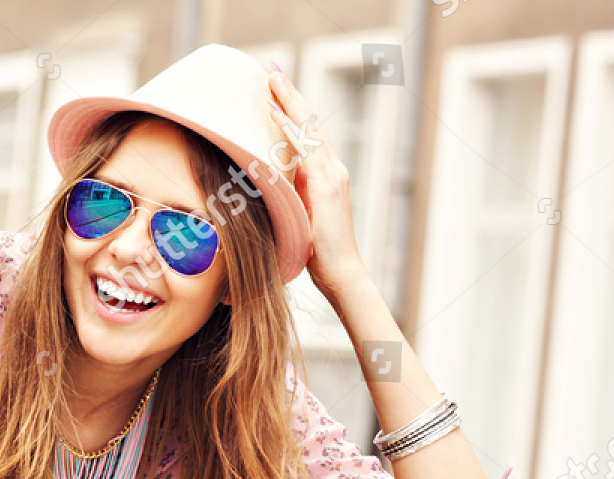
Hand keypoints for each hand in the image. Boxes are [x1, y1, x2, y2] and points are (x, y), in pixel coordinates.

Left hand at [266, 65, 369, 299]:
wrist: (341, 274)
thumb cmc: (316, 253)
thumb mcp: (298, 218)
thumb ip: (291, 197)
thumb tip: (272, 185)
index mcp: (323, 176)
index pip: (306, 135)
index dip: (290, 110)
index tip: (273, 90)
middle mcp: (332, 169)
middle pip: (309, 122)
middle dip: (290, 94)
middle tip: (271, 70)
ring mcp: (332, 174)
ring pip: (310, 127)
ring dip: (290, 100)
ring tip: (273, 78)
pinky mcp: (328, 184)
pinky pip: (307, 148)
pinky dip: (292, 127)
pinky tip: (276, 109)